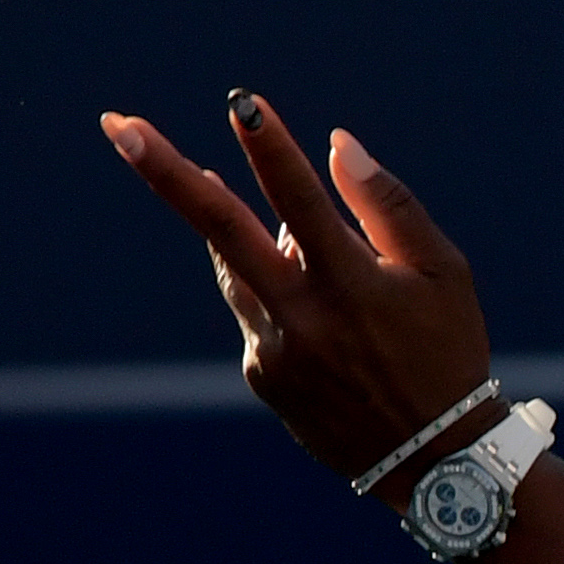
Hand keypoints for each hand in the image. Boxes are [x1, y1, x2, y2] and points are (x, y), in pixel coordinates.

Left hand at [99, 91, 492, 494]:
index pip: (300, 202)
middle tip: (115, 126)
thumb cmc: (448, 351)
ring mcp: (273, 351)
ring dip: (242, 232)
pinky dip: (277, 291)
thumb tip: (334, 144)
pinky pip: (254, 310)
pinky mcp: (261, 376)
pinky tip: (323, 317)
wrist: (434, 462)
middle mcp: (303, 317)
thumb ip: (389, 206)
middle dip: (165, 174)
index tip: (242, 102)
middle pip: (221, 231)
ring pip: (235, 266)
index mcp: (353, 285)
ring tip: (279, 231)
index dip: (270, 149)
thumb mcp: (445, 274)